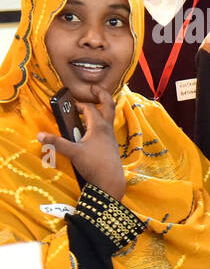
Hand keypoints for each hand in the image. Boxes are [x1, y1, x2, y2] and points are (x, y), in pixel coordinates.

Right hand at [37, 85, 123, 199]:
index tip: (70, 105)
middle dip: (102, 95)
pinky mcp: (111, 145)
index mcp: (99, 126)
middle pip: (109, 105)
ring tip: (87, 110)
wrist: (111, 181)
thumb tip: (39, 135)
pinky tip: (89, 131)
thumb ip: (56, 143)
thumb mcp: (73, 153)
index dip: (79, 104)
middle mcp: (107, 129)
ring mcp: (111, 137)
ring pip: (108, 117)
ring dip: (99, 111)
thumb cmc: (94, 165)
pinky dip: (99, 124)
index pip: (90, 108)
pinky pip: (106, 128)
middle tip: (94, 88)